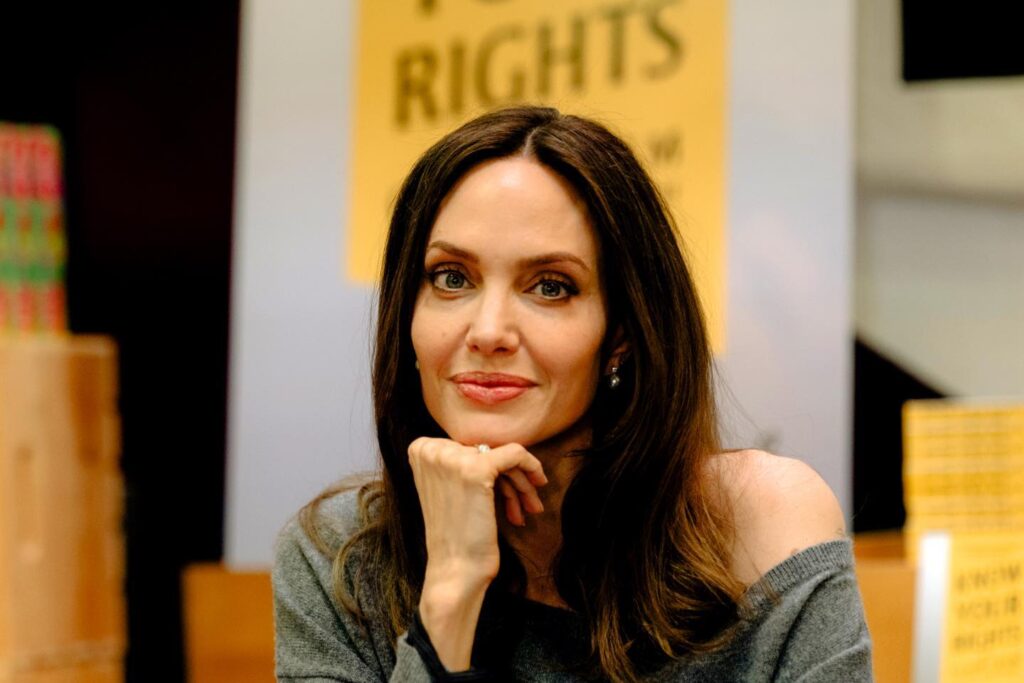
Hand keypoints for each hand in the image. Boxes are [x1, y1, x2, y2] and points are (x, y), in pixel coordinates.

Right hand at [407, 437, 547, 670]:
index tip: (500, 493)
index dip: (489, 469)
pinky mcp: (476, 468)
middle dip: (508, 477)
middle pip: (485, 450)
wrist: (454, 571)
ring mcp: (452, 458)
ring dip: (520, 482)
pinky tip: (539, 485)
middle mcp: (431, 450)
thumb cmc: (455, 536)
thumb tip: (496, 443)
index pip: (467, 446)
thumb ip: (460, 463)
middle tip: (524, 503)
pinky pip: (516, 454)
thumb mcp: (448, 489)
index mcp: (419, 451)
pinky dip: (532, 467)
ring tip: (528, 508)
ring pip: (502, 455)